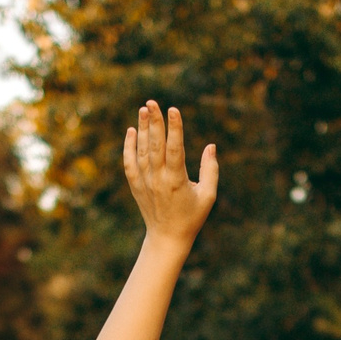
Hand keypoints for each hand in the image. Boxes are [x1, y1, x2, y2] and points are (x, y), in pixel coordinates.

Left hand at [125, 100, 218, 244]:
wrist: (167, 237)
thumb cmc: (192, 216)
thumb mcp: (208, 195)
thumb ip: (210, 170)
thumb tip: (210, 146)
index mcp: (176, 180)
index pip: (175, 149)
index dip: (174, 128)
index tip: (173, 110)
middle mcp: (158, 179)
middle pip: (155, 145)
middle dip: (154, 122)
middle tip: (152, 102)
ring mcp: (144, 182)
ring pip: (141, 150)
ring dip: (142, 129)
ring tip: (143, 109)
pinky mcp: (136, 185)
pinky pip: (129, 162)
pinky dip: (129, 146)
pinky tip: (131, 131)